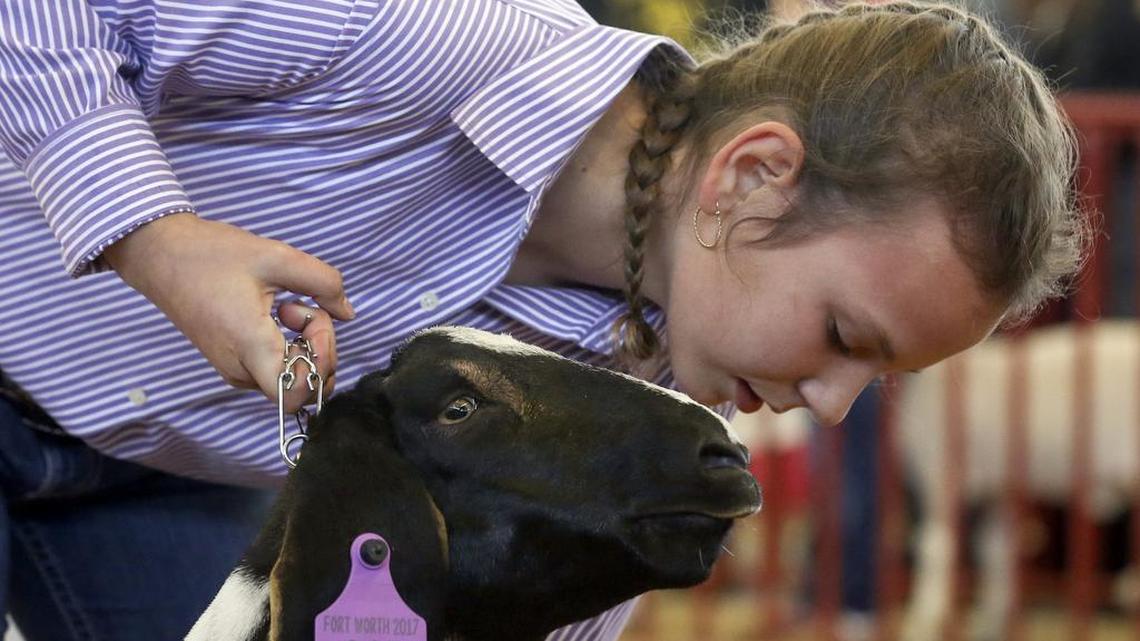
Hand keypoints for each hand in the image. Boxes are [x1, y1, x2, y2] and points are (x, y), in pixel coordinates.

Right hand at [103, 213, 354, 412]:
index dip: (321, 364)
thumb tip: (347, 312)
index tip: (314, 321)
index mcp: (249, 346)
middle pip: (302, 387)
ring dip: (305, 345)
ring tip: (287, 307)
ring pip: (291, 379)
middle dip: (319, 348)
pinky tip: (277, 315)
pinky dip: (289, 346)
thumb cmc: (213, 254)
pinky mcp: (233, 363)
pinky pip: (276, 369)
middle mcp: (240, 369)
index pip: (295, 396)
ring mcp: (235, 370)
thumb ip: (324, 283)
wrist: (161, 255)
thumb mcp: (277, 256)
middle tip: (304, 308)